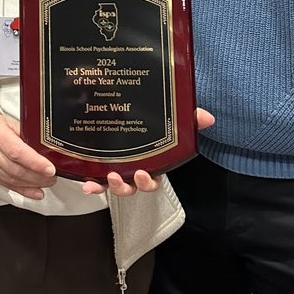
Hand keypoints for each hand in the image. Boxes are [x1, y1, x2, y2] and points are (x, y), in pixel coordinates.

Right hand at [0, 111, 55, 199]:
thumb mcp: (8, 121)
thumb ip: (24, 132)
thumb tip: (42, 144)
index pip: (17, 152)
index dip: (35, 163)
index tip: (49, 168)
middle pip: (16, 169)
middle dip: (38, 176)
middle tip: (52, 176)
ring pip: (12, 179)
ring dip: (33, 184)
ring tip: (47, 182)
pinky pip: (7, 185)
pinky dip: (23, 191)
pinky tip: (35, 192)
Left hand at [81, 107, 215, 195]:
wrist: (121, 107)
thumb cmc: (151, 121)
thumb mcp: (169, 119)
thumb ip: (188, 119)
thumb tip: (208, 118)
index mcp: (150, 163)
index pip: (152, 179)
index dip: (148, 182)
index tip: (142, 174)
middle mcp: (132, 169)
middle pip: (132, 187)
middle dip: (126, 187)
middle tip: (119, 177)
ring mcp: (115, 168)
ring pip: (113, 186)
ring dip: (109, 186)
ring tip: (103, 179)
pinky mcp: (99, 164)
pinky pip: (95, 179)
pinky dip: (91, 185)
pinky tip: (85, 184)